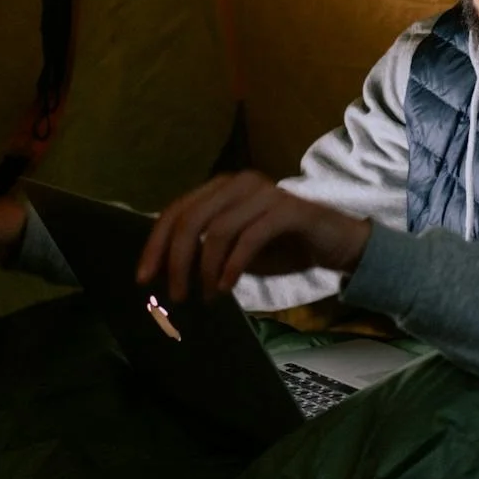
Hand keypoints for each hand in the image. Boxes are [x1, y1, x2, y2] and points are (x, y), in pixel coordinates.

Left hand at [136, 171, 372, 303]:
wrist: (335, 243)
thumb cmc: (282, 246)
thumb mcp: (234, 249)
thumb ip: (203, 250)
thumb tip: (163, 272)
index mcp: (221, 187)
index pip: (176, 211)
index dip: (155, 245)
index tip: (143, 279)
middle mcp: (239, 182)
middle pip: (190, 220)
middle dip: (176, 261)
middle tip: (176, 295)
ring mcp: (265, 192)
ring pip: (217, 230)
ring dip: (206, 269)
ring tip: (206, 296)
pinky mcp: (288, 209)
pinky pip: (250, 238)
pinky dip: (233, 266)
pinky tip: (227, 287)